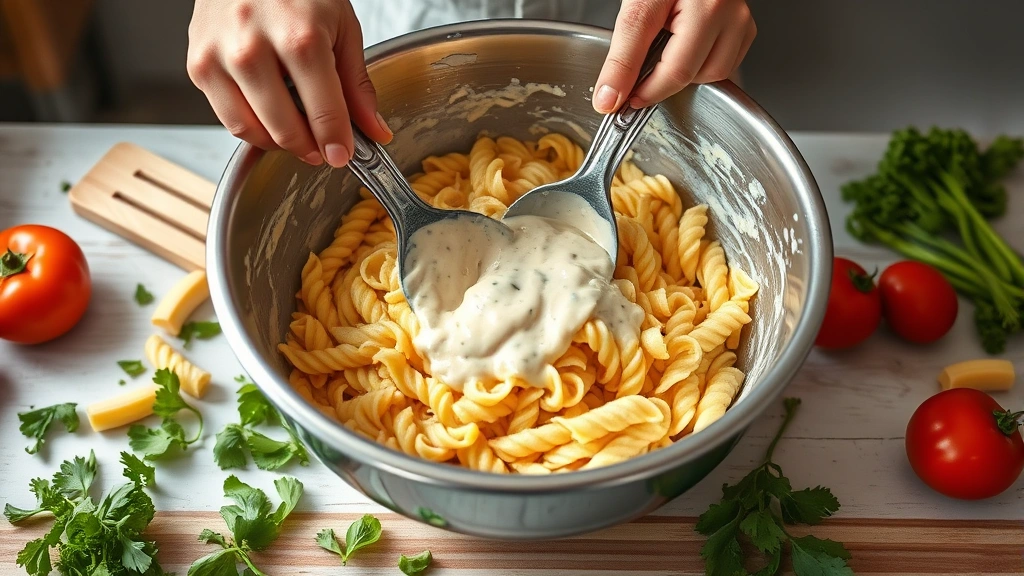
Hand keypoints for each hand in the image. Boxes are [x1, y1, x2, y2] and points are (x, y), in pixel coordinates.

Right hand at [186, 0, 392, 167]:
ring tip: (298, 134)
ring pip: (251, 131)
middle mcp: (254, 49)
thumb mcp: (341, 26)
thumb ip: (357, 84)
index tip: (343, 156)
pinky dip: (252, 127)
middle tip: (323, 147)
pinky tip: (270, 114)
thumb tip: (373, 131)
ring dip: (279, 144)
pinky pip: (227, 118)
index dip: (337, 144)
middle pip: (285, 129)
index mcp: (300, 38)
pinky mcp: (198, 66)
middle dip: (310, 149)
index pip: (324, 113)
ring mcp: (220, 58)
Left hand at [593, 0, 755, 113]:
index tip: (623, 101)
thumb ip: (622, 56)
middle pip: (694, 76)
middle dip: (661, 84)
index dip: (645, 92)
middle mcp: (726, 12)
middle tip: (638, 78)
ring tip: (664, 52)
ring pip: (714, 75)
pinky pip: (725, 64)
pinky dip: (701, 66)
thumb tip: (609, 97)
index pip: (674, 70)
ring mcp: (739, 19)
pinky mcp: (744, 26)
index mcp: (700, 5)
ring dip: (685, 76)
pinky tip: (684, 49)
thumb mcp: (636, 8)